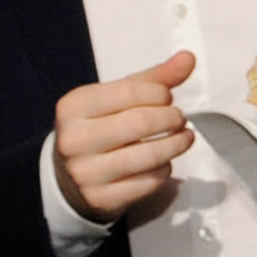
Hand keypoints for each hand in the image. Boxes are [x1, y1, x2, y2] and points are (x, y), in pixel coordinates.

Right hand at [52, 52, 195, 226]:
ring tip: (183, 137)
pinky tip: (163, 162)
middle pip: (141, 122)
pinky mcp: (101, 198)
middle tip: (179, 119)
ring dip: (178, 144)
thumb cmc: (98, 129)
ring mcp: (86, 173)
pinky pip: (150, 181)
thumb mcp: (114, 100)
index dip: (160, 93)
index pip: (129, 91)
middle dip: (172, 118)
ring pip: (150, 156)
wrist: (67, 179)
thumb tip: (188, 58)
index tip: (167, 97)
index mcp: (73, 107)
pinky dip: (165, 169)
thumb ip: (152, 79)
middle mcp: (74, 140)